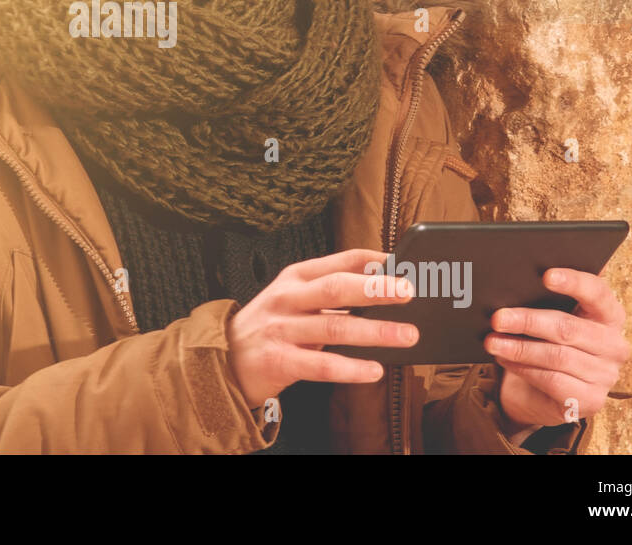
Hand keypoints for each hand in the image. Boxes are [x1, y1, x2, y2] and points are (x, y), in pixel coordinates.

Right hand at [226, 248, 419, 409]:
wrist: (223, 357)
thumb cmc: (271, 325)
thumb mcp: (294, 298)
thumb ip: (330, 292)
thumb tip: (382, 287)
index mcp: (295, 277)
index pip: (339, 261)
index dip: (372, 261)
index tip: (403, 263)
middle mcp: (288, 299)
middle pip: (335, 288)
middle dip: (375, 289)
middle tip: (408, 291)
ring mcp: (282, 330)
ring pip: (334, 327)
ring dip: (375, 331)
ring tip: (407, 334)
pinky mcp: (279, 361)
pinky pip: (321, 365)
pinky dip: (351, 368)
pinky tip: (374, 370)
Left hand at [483, 268, 629, 429]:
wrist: (541, 391)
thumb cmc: (545, 342)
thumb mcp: (548, 317)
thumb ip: (543, 298)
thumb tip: (512, 280)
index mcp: (609, 315)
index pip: (598, 293)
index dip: (574, 282)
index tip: (546, 276)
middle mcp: (614, 345)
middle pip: (568, 328)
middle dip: (528, 321)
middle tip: (497, 318)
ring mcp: (606, 375)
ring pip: (557, 356)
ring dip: (519, 348)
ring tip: (492, 341)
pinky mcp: (590, 400)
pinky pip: (552, 380)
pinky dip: (523, 368)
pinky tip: (505, 359)